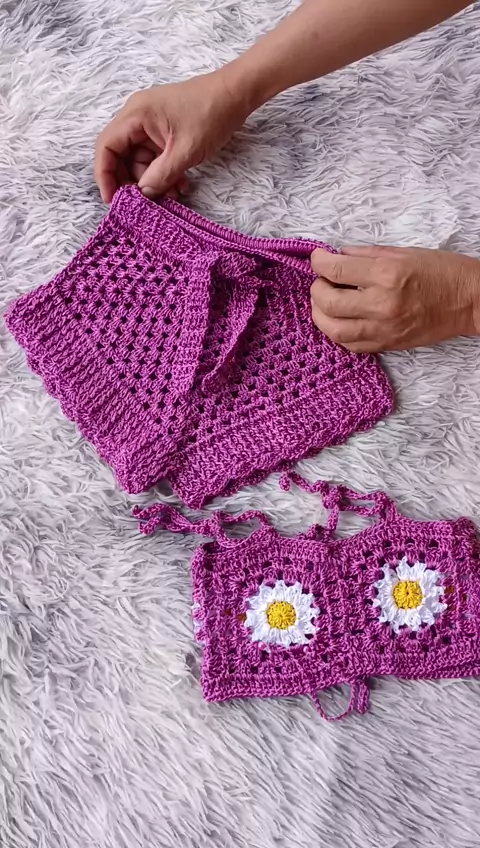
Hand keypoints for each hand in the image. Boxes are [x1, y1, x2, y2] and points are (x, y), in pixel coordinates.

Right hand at [94, 71, 250, 202]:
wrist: (236, 95)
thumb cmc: (211, 114)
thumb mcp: (185, 151)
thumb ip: (160, 175)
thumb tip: (142, 194)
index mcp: (135, 115)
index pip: (106, 147)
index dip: (105, 175)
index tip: (113, 200)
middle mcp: (137, 118)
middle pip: (120, 157)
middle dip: (132, 182)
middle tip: (146, 203)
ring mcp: (150, 126)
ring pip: (140, 161)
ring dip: (152, 182)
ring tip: (172, 196)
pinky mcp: (164, 133)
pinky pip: (155, 159)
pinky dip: (163, 174)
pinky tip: (179, 186)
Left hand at [310, 245, 479, 352]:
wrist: (470, 301)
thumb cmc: (442, 272)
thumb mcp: (404, 252)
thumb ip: (366, 255)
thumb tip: (337, 255)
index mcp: (387, 275)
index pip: (336, 270)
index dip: (318, 262)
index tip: (317, 258)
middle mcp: (381, 304)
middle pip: (328, 302)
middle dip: (316, 289)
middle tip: (321, 280)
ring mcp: (383, 329)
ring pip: (334, 330)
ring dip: (320, 315)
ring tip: (324, 302)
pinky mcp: (387, 345)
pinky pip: (351, 346)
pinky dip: (337, 333)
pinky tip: (338, 320)